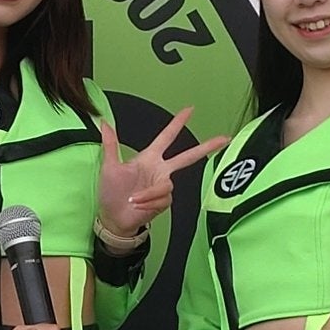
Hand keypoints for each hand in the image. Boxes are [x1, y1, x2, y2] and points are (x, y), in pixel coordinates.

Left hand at [97, 108, 229, 235]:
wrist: (114, 219)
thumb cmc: (111, 193)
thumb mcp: (109, 166)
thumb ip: (110, 144)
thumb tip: (104, 122)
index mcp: (148, 158)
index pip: (166, 137)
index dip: (177, 123)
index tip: (189, 110)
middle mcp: (160, 170)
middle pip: (188, 157)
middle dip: (207, 147)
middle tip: (225, 138)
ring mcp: (163, 186)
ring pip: (166, 186)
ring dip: (148, 193)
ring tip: (133, 199)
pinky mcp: (164, 201)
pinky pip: (163, 198)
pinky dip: (149, 201)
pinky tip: (140, 206)